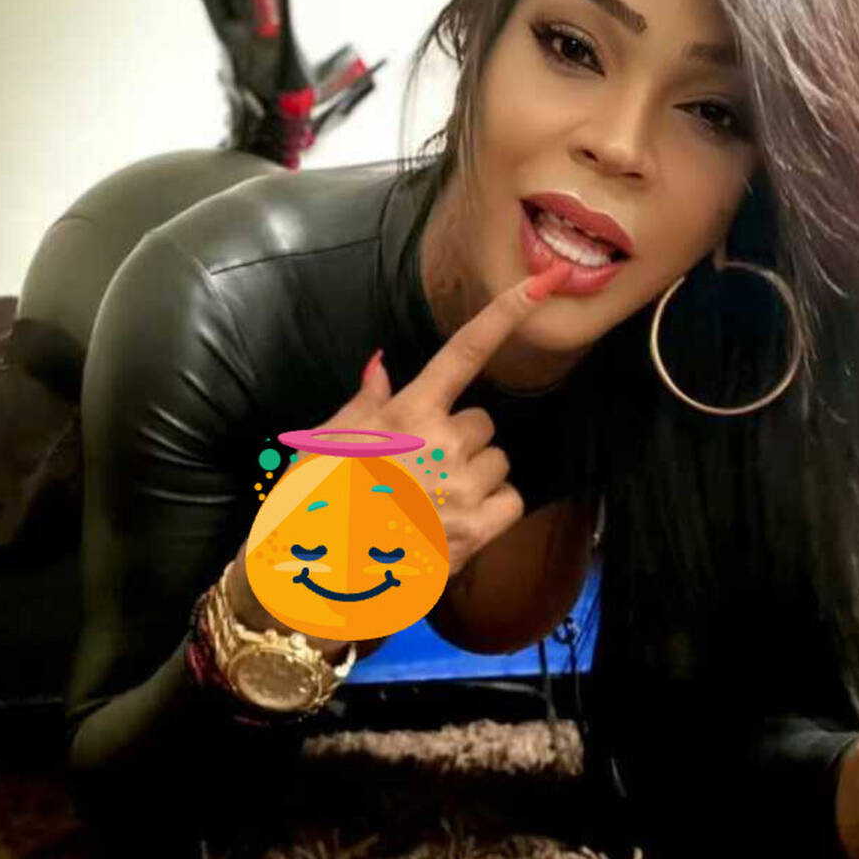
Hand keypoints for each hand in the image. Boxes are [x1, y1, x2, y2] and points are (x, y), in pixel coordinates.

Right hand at [275, 258, 571, 579]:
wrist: (315, 577)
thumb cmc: (314, 502)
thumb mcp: (327, 442)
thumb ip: (365, 401)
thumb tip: (382, 363)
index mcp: (406, 415)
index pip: (465, 351)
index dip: (508, 312)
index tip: (544, 281)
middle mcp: (441, 445)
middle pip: (483, 421)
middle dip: (460, 437)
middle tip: (421, 465)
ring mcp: (463, 490)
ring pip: (498, 459)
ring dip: (476, 473)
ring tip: (433, 497)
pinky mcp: (478, 532)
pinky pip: (511, 499)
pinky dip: (493, 507)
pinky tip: (457, 519)